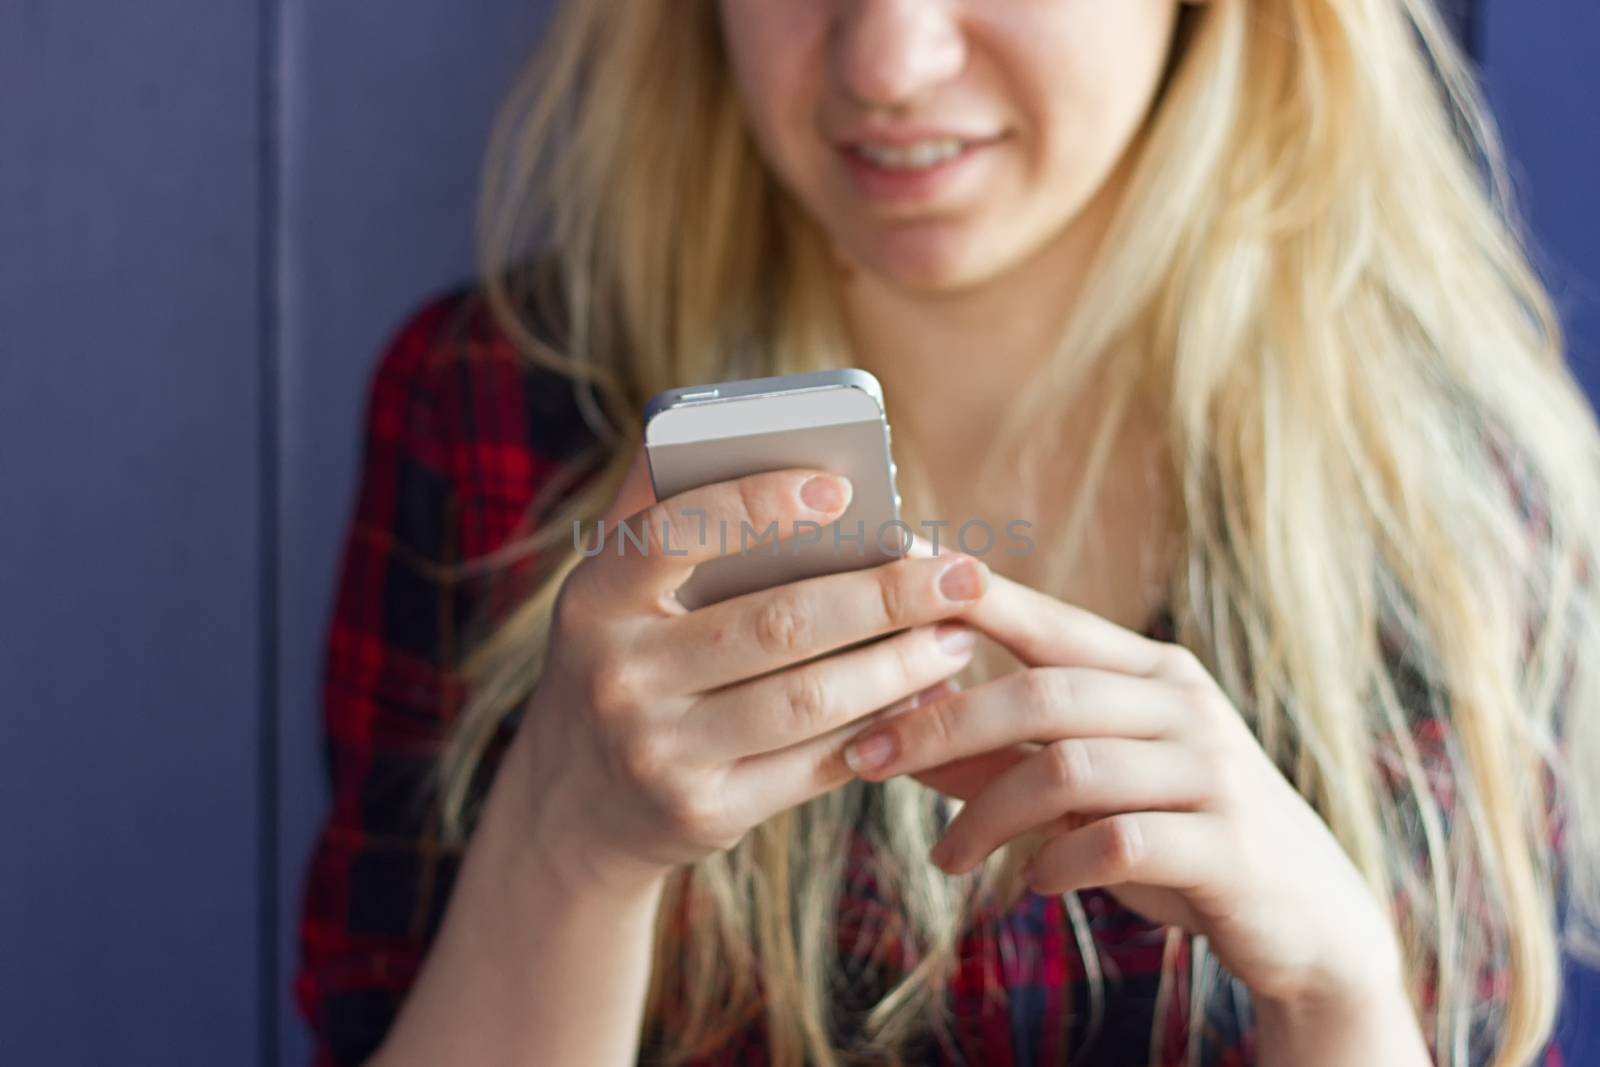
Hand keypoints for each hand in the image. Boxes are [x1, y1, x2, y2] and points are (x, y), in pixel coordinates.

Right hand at [515, 447, 992, 897]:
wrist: (575, 807)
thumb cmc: (621, 663)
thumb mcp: (609, 592)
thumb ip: (659, 512)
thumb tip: (726, 420)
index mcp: (595, 597)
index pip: (676, 532)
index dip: (759, 504)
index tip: (844, 488)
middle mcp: (619, 675)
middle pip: (776, 624)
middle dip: (884, 595)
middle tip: (961, 574)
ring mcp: (659, 751)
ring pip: (808, 700)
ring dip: (898, 666)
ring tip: (956, 637)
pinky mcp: (705, 812)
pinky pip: (813, 764)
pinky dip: (879, 729)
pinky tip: (922, 699)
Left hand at [839, 564, 1419, 1028]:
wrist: (1307, 921)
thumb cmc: (1178, 839)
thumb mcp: (1085, 793)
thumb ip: (1000, 759)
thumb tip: (897, 729)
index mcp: (1149, 673)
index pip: (1046, 621)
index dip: (968, 596)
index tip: (889, 570)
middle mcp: (1183, 705)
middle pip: (1042, 694)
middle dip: (940, 724)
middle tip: (865, 759)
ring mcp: (1211, 771)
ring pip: (1068, 770)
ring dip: (986, 816)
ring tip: (946, 859)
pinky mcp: (1228, 845)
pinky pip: (1117, 842)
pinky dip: (1056, 864)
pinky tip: (1031, 885)